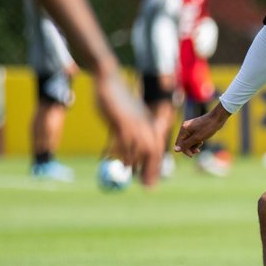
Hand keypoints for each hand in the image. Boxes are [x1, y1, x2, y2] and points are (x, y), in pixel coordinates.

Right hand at [93, 69, 161, 185]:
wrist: (109, 78)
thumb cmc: (118, 98)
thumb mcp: (129, 115)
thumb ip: (130, 130)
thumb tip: (129, 143)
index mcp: (147, 124)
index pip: (156, 147)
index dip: (156, 165)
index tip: (153, 181)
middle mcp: (144, 124)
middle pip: (153, 150)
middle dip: (152, 169)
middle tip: (149, 186)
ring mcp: (133, 122)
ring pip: (141, 147)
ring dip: (139, 164)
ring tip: (135, 177)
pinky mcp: (120, 120)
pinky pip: (125, 140)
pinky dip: (125, 153)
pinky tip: (124, 164)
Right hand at [174, 103, 229, 157]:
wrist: (217, 118)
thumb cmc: (208, 128)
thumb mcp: (197, 138)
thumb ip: (186, 144)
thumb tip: (175, 150)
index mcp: (183, 129)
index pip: (179, 143)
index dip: (184, 150)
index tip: (192, 155)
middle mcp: (185, 128)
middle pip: (183, 142)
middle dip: (190, 148)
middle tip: (198, 151)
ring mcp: (190, 128)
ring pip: (188, 140)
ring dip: (193, 145)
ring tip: (201, 144)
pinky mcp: (195, 128)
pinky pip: (192, 137)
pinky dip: (196, 141)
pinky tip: (201, 141)